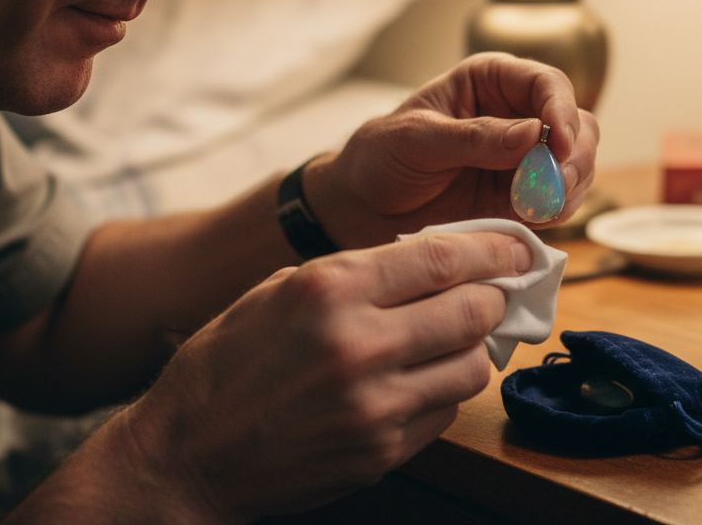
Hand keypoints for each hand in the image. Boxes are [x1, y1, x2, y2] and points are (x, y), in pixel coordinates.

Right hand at [116, 231, 527, 520]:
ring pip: (472, 367)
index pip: (443, 260)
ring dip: (474, 349)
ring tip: (454, 339)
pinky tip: (419, 382)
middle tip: (494, 293)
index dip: (491, 250)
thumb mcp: (277, 291)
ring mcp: (374, 405)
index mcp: (329, 290)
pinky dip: (442, 393)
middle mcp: (359, 344)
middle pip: (473, 311)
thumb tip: (429, 259)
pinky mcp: (381, 452)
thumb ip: (353, 273)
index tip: (513, 248)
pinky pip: (444, 414)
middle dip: (493, 297)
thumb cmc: (226, 363)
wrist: (187, 454)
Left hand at [310, 52, 599, 246]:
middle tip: (556, 186)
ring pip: (577, 164)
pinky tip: (535, 219)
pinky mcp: (522, 199)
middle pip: (576, 124)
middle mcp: (516, 115)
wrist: (360, 208)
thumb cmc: (380, 157)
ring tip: (542, 207)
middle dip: (574, 155)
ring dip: (571, 186)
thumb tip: (533, 132)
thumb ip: (473, 137)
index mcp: (490, 82)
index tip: (558, 144)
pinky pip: (560, 202)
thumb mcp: (416, 140)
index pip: (546, 83)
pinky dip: (558, 211)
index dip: (561, 110)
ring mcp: (524, 160)